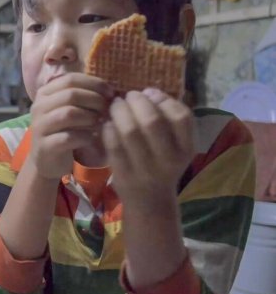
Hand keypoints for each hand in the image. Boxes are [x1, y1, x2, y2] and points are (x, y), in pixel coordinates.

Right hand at [28, 73, 113, 179]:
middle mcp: (39, 107)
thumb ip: (84, 97)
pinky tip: (92, 139)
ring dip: (90, 117)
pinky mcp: (44, 146)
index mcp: (45, 93)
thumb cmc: (64, 132)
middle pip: (70, 94)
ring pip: (68, 113)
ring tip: (100, 123)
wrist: (48, 161)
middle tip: (108, 109)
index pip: (71, 79)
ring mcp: (40, 127)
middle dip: (94, 100)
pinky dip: (85, 137)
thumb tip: (111, 89)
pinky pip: (68, 137)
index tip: (111, 93)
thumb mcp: (72, 110)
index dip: (94, 83)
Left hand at [102, 89, 194, 208]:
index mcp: (186, 149)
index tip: (149, 94)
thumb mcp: (176, 146)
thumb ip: (168, 120)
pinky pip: (113, 145)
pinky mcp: (124, 175)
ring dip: (119, 112)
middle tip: (127, 97)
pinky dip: (108, 129)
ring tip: (115, 106)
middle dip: (136, 102)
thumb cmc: (162, 164)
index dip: (163, 99)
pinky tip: (107, 124)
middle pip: (152, 120)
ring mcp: (146, 169)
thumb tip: (148, 92)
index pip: (182, 116)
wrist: (150, 201)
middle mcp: (169, 159)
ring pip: (129, 131)